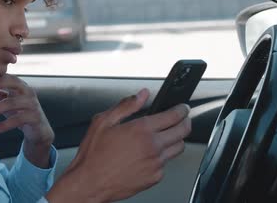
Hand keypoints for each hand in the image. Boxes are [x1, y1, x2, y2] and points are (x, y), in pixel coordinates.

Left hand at [0, 75, 54, 167]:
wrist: (39, 130)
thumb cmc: (20, 112)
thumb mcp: (5, 101)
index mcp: (21, 85)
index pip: (8, 77)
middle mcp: (28, 92)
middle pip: (13, 84)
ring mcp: (32, 104)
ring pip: (11, 104)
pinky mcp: (34, 117)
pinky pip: (16, 121)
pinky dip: (1, 126)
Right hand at [46, 89, 191, 202]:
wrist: (90, 182)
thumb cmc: (94, 154)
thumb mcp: (103, 122)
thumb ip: (126, 105)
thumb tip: (142, 95)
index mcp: (141, 130)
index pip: (174, 116)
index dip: (181, 109)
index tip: (182, 108)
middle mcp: (153, 147)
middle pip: (183, 131)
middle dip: (185, 122)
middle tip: (182, 119)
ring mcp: (156, 163)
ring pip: (178, 148)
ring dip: (176, 139)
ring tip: (167, 135)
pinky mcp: (155, 177)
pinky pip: (166, 163)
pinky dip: (163, 156)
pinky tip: (150, 153)